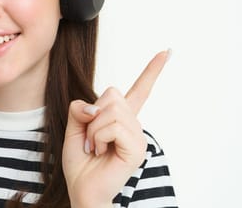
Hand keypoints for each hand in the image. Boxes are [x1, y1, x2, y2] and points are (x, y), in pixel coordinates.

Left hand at [62, 50, 169, 206]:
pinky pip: (112, 126)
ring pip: (110, 110)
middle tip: (91, 139)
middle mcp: (133, 124)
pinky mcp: (137, 147)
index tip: (166, 51)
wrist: (82, 190)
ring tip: (96, 148)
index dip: (152, 70)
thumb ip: (81, 108)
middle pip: (112, 94)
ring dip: (93, 130)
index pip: (139, 90)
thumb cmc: (80, 162)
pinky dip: (98, 138)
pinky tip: (102, 153)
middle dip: (92, 115)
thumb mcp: (75, 127)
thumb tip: (95, 105)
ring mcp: (138, 135)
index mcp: (121, 118)